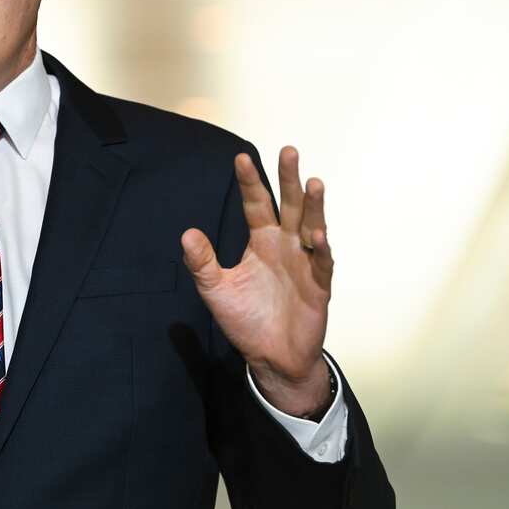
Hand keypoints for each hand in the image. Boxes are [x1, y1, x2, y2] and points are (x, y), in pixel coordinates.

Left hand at [181, 146, 333, 416]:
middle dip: (288, 179)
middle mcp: (286, 245)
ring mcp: (305, 263)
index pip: (255, 204)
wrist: (271, 357)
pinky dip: (320, 249)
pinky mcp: (319, 285)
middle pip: (288, 205)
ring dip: (313, 206)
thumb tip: (186, 234)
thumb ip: (203, 263)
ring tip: (312, 183)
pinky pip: (321, 263)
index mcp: (261, 241)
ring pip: (311, 227)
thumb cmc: (245, 320)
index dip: (249, 182)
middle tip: (288, 150)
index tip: (240, 158)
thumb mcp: (216, 290)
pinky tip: (316, 235)